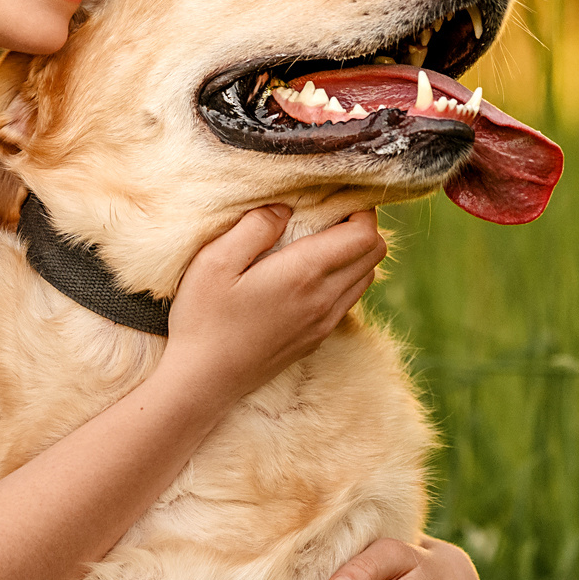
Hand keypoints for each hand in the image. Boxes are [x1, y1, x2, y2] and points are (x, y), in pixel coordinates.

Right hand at [157, 207, 385, 405]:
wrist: (204, 382)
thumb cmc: (204, 318)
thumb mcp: (215, 261)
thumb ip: (254, 227)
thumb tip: (284, 208)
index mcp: (304, 274)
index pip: (365, 236)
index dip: (360, 210)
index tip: (334, 197)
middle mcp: (324, 299)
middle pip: (374, 254)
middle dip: (361, 227)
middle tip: (328, 214)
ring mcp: (323, 323)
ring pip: (366, 278)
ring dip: (354, 255)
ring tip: (319, 241)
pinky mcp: (315, 339)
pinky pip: (348, 301)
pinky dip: (343, 279)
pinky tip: (309, 275)